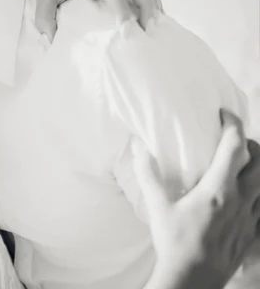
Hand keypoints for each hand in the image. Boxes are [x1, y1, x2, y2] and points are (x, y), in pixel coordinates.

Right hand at [135, 109, 259, 288]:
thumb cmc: (175, 243)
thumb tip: (138, 149)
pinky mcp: (252, 232)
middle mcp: (241, 199)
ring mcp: (250, 216)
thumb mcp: (158, 208)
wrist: (193, 280)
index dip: (233, 124)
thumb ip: (149, 175)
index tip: (223, 115)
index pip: (236, 146)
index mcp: (219, 190)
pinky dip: (257, 191)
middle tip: (232, 140)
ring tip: (240, 163)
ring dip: (256, 166)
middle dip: (249, 143)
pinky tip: (244, 195)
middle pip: (259, 159)